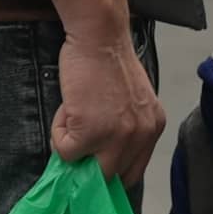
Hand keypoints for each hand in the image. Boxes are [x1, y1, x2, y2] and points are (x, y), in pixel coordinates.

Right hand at [50, 26, 162, 182]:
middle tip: (77, 140)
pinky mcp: (90, 133)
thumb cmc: (108, 60)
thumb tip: (99, 157)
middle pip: (111, 176)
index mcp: (153, 126)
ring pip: (86, 170)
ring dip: (72, 148)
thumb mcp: (131, 100)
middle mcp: (140, 135)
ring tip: (73, 115)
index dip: (111, 170)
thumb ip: (125, 128)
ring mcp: (116, 137)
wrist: (98, 37)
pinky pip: (65, 152)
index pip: (134, 170)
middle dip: (90, 164)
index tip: (94, 164)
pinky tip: (68, 107)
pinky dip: (59, 132)